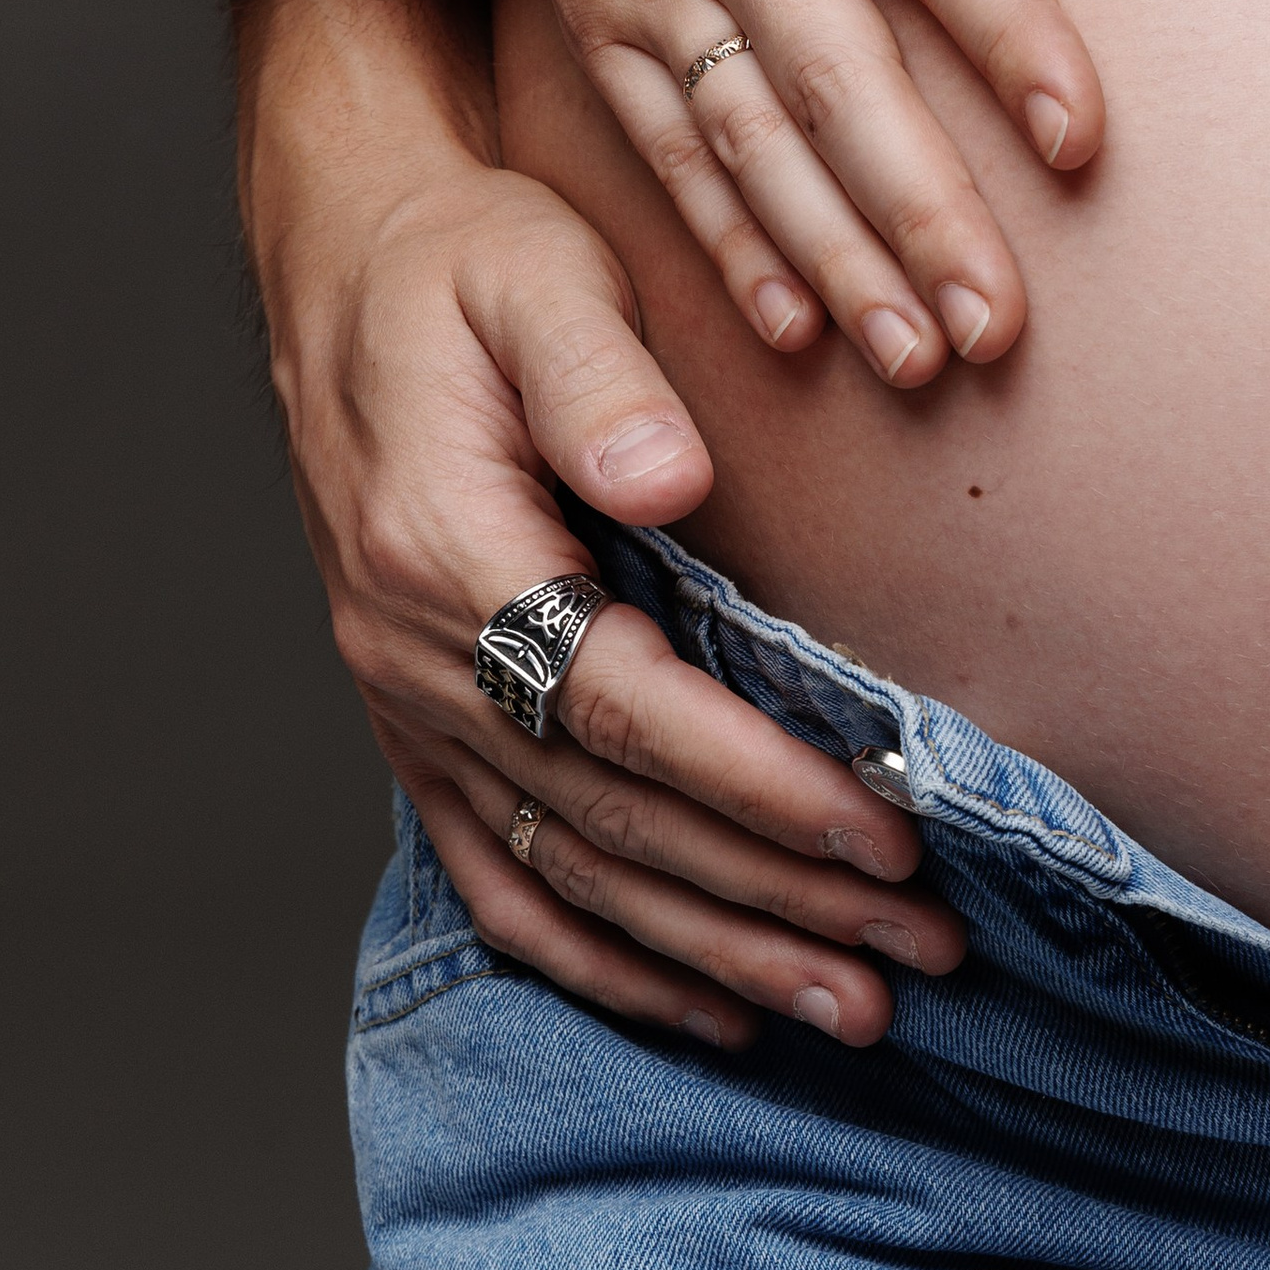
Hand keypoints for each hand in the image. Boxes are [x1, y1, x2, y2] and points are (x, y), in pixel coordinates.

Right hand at [263, 133, 966, 1048]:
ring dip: (718, 955)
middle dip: (777, 899)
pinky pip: (507, 883)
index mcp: (445, 557)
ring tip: (856, 1007)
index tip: (885, 834)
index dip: (758, 787)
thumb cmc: (461, 263)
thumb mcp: (534, 273)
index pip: (622, 709)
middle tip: (923, 950)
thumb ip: (598, 377)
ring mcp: (407, 710)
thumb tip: (666, 481)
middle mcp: (411, 660)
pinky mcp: (421, 730)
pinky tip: (713, 1003)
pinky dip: (609, 959)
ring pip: (571, 877)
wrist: (346, 266)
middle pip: (613, 820)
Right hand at [408, 0, 1137, 389]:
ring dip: (835, 259)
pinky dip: (728, 245)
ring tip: (921, 362)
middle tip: (1002, 329)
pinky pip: (670, 154)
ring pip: (754, 142)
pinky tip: (792, 333)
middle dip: (918, 210)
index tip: (1083, 140)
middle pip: (837, 76)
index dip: (1006, 32)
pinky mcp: (605, 27)